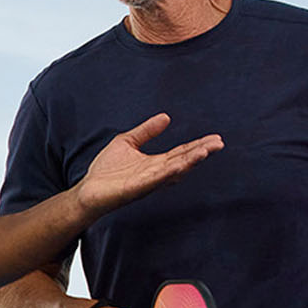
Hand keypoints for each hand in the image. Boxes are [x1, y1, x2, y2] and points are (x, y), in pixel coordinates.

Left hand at [73, 114, 223, 214]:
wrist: (88, 190)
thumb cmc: (106, 170)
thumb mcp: (128, 142)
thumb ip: (146, 131)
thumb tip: (166, 117)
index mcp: (156, 163)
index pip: (182, 152)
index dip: (198, 145)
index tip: (215, 138)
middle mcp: (156, 173)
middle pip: (184, 161)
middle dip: (201, 152)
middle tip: (219, 143)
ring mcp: (148, 181)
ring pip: (174, 171)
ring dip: (190, 161)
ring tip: (205, 151)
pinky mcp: (137, 188)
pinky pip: (156, 180)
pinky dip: (169, 172)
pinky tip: (180, 164)